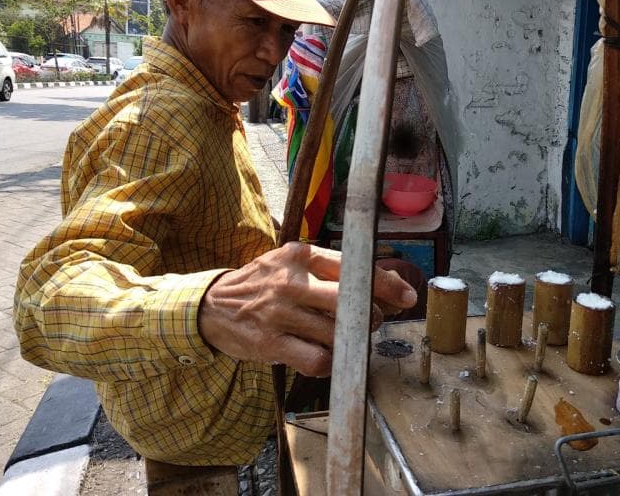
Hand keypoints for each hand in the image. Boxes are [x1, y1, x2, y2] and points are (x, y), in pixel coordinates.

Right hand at [198, 242, 416, 376]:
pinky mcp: (270, 342)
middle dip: (371, 317)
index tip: (407, 296)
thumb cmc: (262, 284)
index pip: (354, 267)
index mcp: (301, 256)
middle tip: (370, 323)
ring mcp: (279, 312)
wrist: (212, 306)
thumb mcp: (290, 262)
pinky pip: (316, 359)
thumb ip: (329, 270)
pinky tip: (323, 359)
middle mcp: (291, 281)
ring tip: (342, 341)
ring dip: (349, 342)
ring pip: (336, 333)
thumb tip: (380, 286)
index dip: (386, 283)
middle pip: (350, 301)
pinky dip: (328, 364)